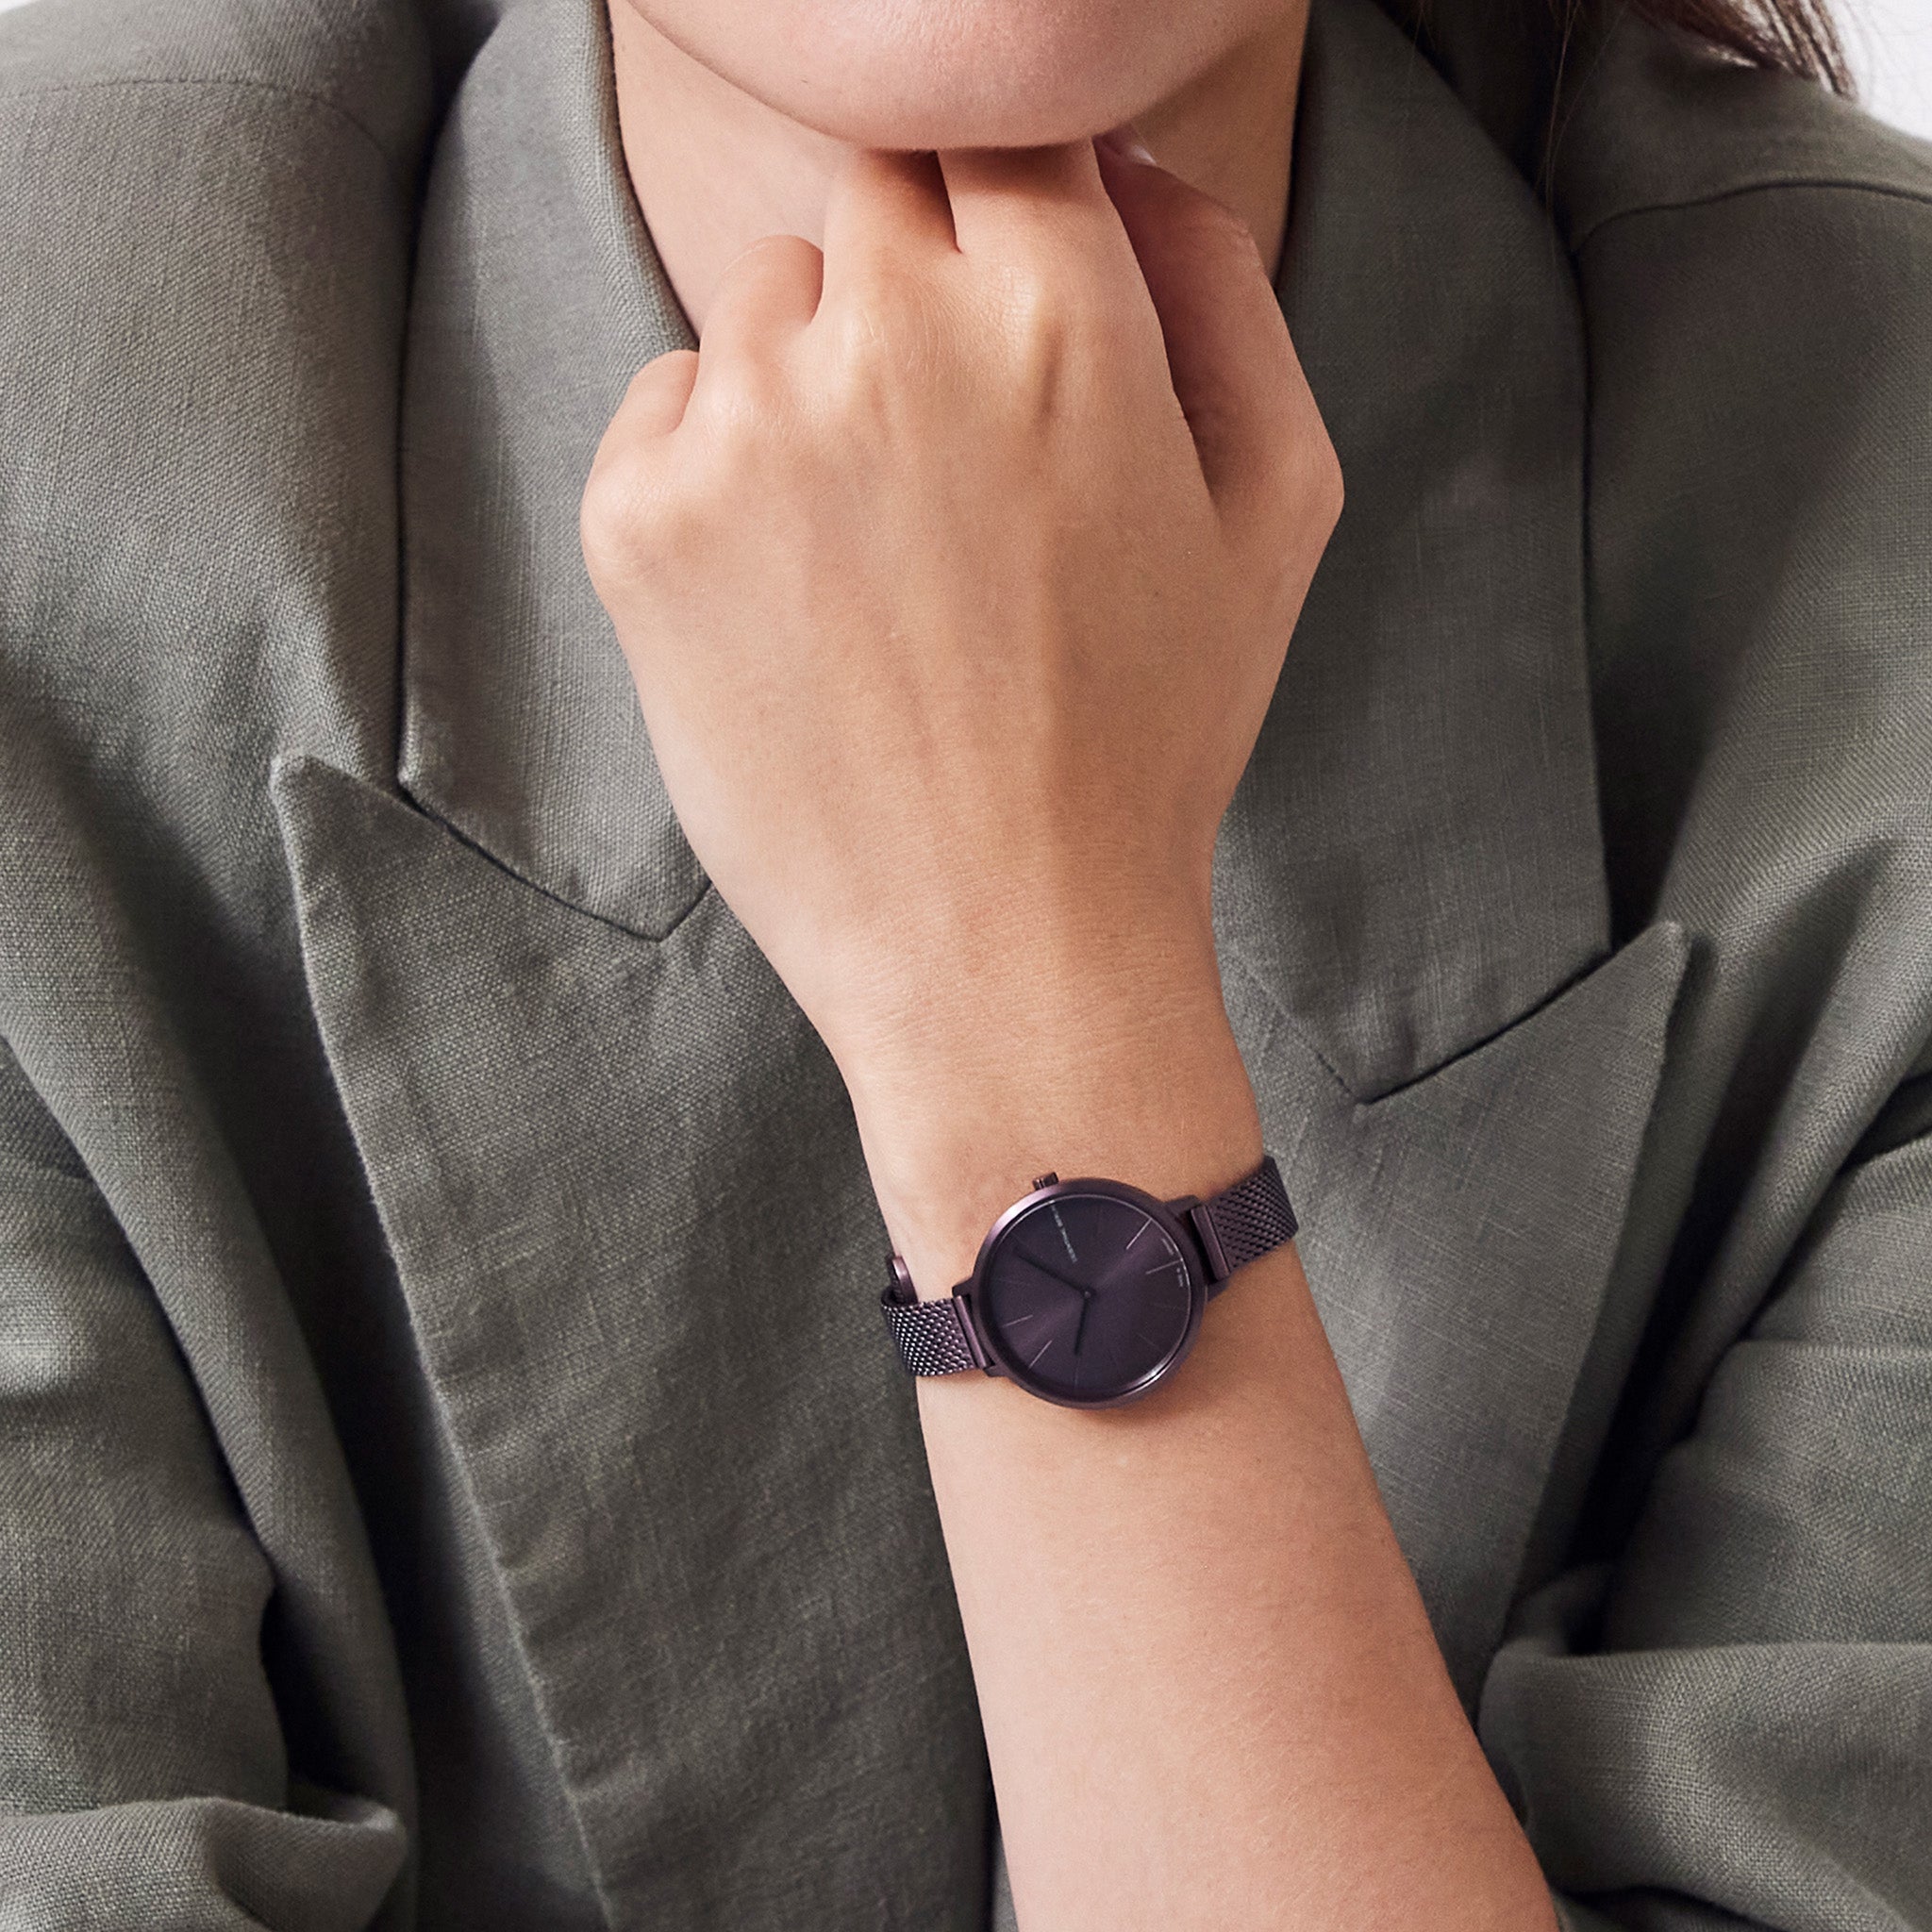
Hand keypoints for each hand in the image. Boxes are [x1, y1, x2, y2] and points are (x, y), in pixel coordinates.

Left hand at [582, 138, 1340, 1255]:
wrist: (1002, 948)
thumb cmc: (1150, 742)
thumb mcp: (1277, 511)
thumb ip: (1226, 291)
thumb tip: (1134, 166)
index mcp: (1059, 310)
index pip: (1004, 131)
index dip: (1012, 222)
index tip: (1013, 311)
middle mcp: (887, 332)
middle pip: (874, 191)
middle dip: (916, 288)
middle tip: (952, 458)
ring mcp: (745, 424)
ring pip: (760, 299)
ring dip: (814, 381)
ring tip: (877, 555)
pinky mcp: (638, 518)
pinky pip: (665, 403)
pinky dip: (717, 466)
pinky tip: (792, 596)